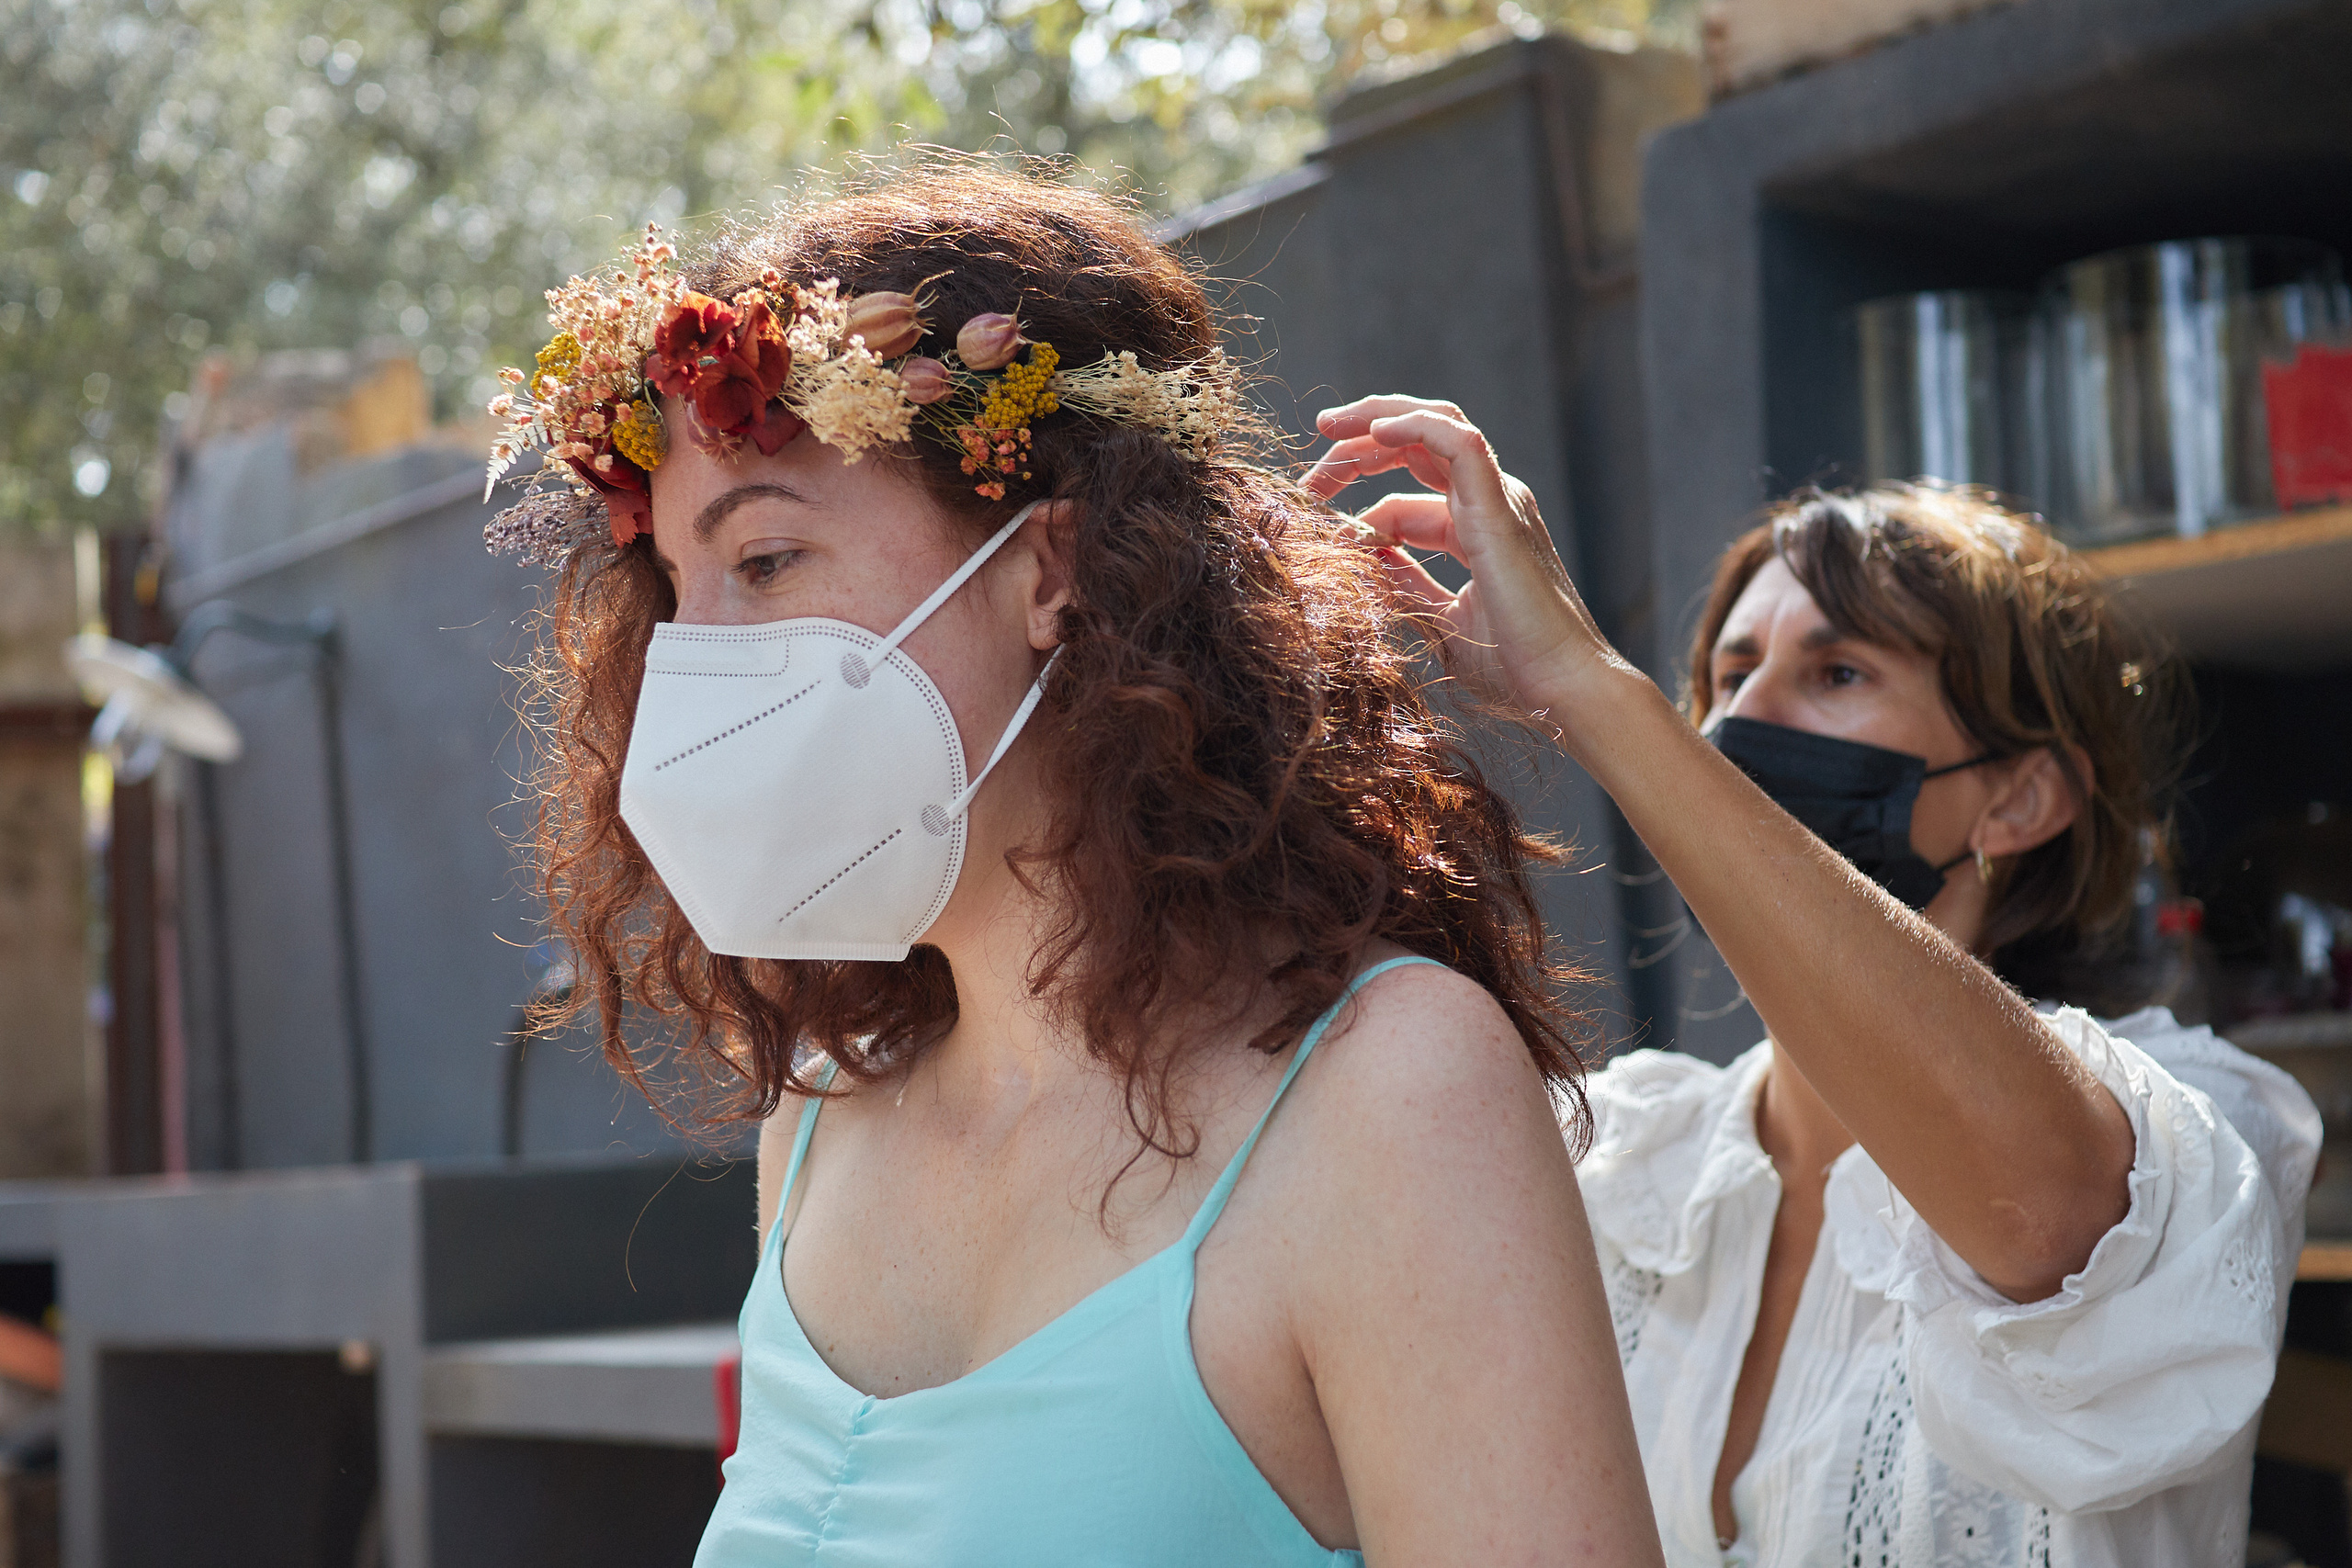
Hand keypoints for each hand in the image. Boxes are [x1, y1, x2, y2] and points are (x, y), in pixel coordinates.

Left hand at [1306, 395, 1628, 716]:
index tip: (1314, 535)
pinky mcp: (1500, 508)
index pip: (1402, 501)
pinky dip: (1416, 425)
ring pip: (1436, 425)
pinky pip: (1458, 441)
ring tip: (1328, 427)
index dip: (1353, 513)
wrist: (1563, 690)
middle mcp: (1490, 502)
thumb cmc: (1513, 667)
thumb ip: (1404, 585)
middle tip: (1309, 466)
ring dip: (1376, 418)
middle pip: (1416, 446)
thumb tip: (1361, 557)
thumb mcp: (1441, 621)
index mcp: (1476, 529)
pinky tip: (1374, 431)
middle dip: (1357, 448)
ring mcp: (1499, 500)